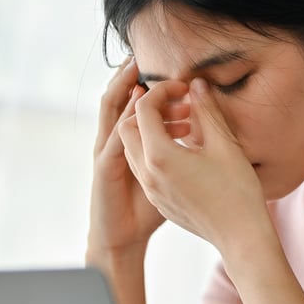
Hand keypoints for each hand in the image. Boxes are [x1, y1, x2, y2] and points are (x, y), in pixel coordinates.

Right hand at [87, 57, 187, 255]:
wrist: (122, 240)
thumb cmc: (148, 210)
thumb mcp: (175, 173)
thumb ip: (184, 145)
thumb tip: (199, 120)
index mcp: (136, 144)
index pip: (142, 108)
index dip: (159, 92)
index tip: (182, 83)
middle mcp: (118, 145)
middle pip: (119, 103)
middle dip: (130, 80)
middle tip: (146, 63)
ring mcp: (108, 156)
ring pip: (111, 115)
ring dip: (124, 93)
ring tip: (135, 73)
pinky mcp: (104, 170)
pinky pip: (112, 138)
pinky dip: (123, 120)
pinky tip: (134, 107)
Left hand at [119, 78, 270, 253]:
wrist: (240, 237)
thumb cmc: (237, 192)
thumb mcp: (225, 145)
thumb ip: (207, 111)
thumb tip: (197, 85)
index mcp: (160, 156)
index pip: (144, 109)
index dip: (162, 91)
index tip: (183, 89)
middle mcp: (148, 173)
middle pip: (128, 128)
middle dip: (148, 111)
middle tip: (177, 106)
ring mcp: (152, 190)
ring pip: (133, 149)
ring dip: (150, 132)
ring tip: (183, 127)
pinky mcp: (159, 201)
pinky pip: (144, 169)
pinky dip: (154, 152)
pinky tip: (184, 152)